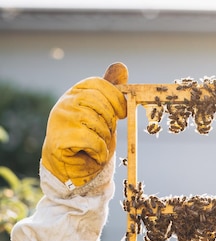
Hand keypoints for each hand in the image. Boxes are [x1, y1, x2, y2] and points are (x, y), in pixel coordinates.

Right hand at [42, 62, 127, 187]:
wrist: (71, 165)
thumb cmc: (90, 136)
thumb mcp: (104, 112)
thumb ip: (110, 91)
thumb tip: (121, 66)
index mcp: (76, 92)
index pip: (98, 83)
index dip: (115, 98)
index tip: (123, 113)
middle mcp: (65, 102)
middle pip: (99, 103)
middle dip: (109, 121)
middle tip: (105, 132)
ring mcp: (60, 119)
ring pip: (97, 123)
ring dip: (104, 138)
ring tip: (96, 144)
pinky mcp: (59, 139)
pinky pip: (92, 141)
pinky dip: (99, 151)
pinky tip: (93, 154)